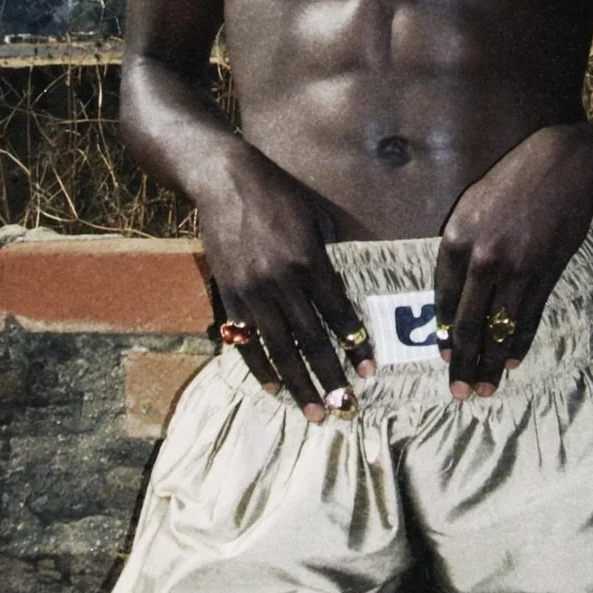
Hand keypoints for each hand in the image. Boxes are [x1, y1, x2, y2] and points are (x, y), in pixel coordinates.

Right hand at [197, 145, 374, 420]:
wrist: (223, 181)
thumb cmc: (277, 194)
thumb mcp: (315, 217)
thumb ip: (328, 256)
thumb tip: (345, 292)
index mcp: (308, 260)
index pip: (337, 314)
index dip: (355, 345)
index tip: (369, 371)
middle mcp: (281, 281)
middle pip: (310, 341)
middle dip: (329, 378)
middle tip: (344, 408)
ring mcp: (251, 291)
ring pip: (278, 349)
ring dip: (298, 384)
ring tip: (314, 412)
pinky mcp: (229, 295)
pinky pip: (246, 341)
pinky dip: (260, 368)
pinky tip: (274, 389)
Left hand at [434, 125, 592, 399]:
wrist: (561, 167)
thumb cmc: (512, 184)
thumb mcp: (471, 207)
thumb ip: (460, 248)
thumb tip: (456, 292)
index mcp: (457, 240)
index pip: (444, 299)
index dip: (444, 333)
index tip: (444, 356)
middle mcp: (482, 259)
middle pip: (468, 323)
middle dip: (462, 362)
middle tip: (459, 392)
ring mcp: (515, 269)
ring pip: (498, 328)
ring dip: (491, 363)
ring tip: (486, 388)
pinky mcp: (544, 273)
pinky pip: (528, 317)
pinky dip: (518, 342)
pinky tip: (512, 360)